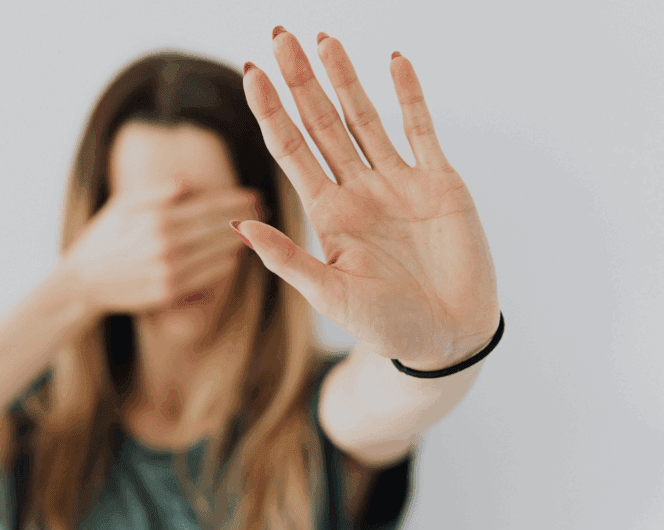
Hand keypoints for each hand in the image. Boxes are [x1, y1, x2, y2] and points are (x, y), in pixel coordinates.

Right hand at [62, 179, 260, 314]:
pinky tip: (235, 257)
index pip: (207, 205)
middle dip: (245, 218)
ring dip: (240, 242)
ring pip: (218, 253)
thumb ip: (156, 192)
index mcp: (156, 218)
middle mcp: (166, 244)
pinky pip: (207, 278)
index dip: (234, 200)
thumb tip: (188, 182)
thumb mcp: (122, 205)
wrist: (82, 283)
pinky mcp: (170, 293)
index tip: (254, 196)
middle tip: (264, 212)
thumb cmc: (102, 239)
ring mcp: (169, 270)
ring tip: (257, 232)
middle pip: (218, 228)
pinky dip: (225, 266)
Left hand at [234, 28, 499, 367]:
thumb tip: (238, 226)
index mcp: (327, 214)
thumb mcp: (330, 295)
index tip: (250, 73)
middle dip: (300, 81)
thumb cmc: (385, 325)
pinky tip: (394, 62)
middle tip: (278, 36)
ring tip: (323, 39)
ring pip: (365, 118)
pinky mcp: (438, 182)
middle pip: (321, 123)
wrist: (446, 338)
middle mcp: (357, 190)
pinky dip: (410, 95)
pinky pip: (421, 129)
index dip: (270, 112)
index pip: (291, 150)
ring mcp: (397, 182)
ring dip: (345, 78)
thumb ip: (287, 259)